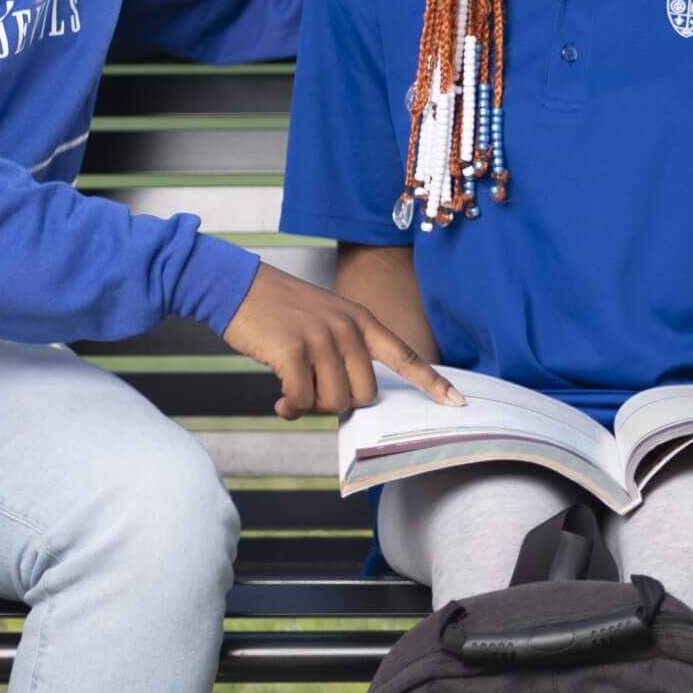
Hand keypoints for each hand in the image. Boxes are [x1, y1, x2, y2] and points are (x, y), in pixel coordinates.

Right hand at [222, 263, 461, 419]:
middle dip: (338, 403)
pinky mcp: (293, 350)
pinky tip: (278, 398)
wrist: (236, 285)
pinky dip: (291, 407)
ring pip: (335, 401)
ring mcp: (321, 337)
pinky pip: (303, 399)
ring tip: (291, 390)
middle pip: (365, 394)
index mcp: (360, 319)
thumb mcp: (323, 318)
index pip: (405, 355)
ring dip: (311, 406)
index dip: (431, 382)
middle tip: (311, 392)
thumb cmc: (278, 310)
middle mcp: (347, 327)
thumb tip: (348, 397)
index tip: (457, 403)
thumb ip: (343, 351)